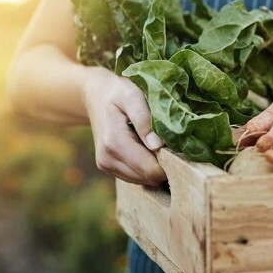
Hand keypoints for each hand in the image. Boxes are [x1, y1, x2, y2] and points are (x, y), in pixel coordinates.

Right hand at [83, 67, 166, 184]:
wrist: (94, 95)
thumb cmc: (117, 92)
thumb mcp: (132, 96)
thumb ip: (144, 119)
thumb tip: (157, 145)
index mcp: (114, 142)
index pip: (149, 169)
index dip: (169, 162)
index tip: (178, 147)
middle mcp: (107, 158)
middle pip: (147, 177)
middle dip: (163, 165)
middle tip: (170, 143)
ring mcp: (106, 165)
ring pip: (142, 180)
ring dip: (154, 166)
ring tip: (156, 143)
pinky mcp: (108, 167)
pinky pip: (135, 177)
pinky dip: (145, 167)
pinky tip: (146, 148)